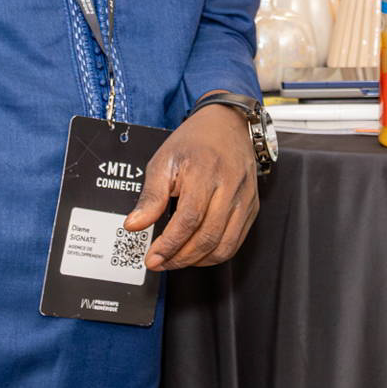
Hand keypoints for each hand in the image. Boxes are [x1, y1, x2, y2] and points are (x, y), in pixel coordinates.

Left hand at [124, 101, 259, 269]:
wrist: (226, 124)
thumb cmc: (194, 142)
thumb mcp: (163, 162)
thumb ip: (150, 196)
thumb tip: (134, 225)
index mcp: (204, 172)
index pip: (188, 219)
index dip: (169, 244)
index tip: (153, 258)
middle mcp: (229, 186)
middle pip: (207, 236)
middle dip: (180, 258)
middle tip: (161, 263)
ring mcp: (244, 198)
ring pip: (224, 245)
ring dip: (197, 260)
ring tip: (177, 260)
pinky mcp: (252, 207)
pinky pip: (236, 241)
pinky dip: (215, 254)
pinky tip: (197, 253)